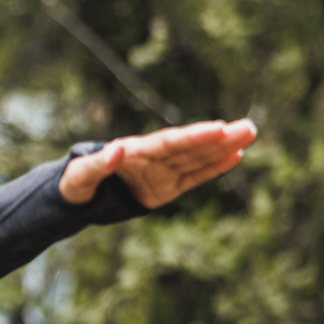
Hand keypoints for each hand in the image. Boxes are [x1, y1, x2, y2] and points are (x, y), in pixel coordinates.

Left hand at [58, 119, 257, 207]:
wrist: (76, 196)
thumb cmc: (74, 183)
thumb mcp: (79, 176)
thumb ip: (97, 164)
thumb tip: (117, 147)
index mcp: (135, 151)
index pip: (170, 143)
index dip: (194, 137)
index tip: (219, 127)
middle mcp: (153, 158)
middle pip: (190, 146)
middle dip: (219, 138)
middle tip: (249, 127)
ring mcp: (161, 172)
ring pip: (197, 159)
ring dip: (223, 148)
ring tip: (249, 134)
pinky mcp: (165, 188)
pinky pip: (193, 177)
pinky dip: (213, 169)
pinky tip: (235, 156)